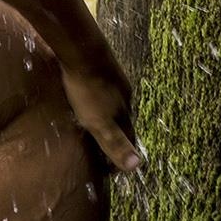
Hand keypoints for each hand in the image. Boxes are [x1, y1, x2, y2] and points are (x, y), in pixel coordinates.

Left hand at [63, 57, 141, 173]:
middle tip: (106, 150)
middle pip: (123, 122)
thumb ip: (115, 142)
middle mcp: (125, 97)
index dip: (121, 155)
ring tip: (99, 126)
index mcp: (124, 112)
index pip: (128, 138)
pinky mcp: (103, 68)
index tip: (112, 170)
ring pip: (115, 105)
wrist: (83, 50)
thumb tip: (137, 165)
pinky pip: (105, 90)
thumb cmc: (88, 90)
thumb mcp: (99, 121)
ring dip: (110, 117)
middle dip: (117, 136)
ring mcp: (116, 81)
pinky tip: (91, 99)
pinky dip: (101, 101)